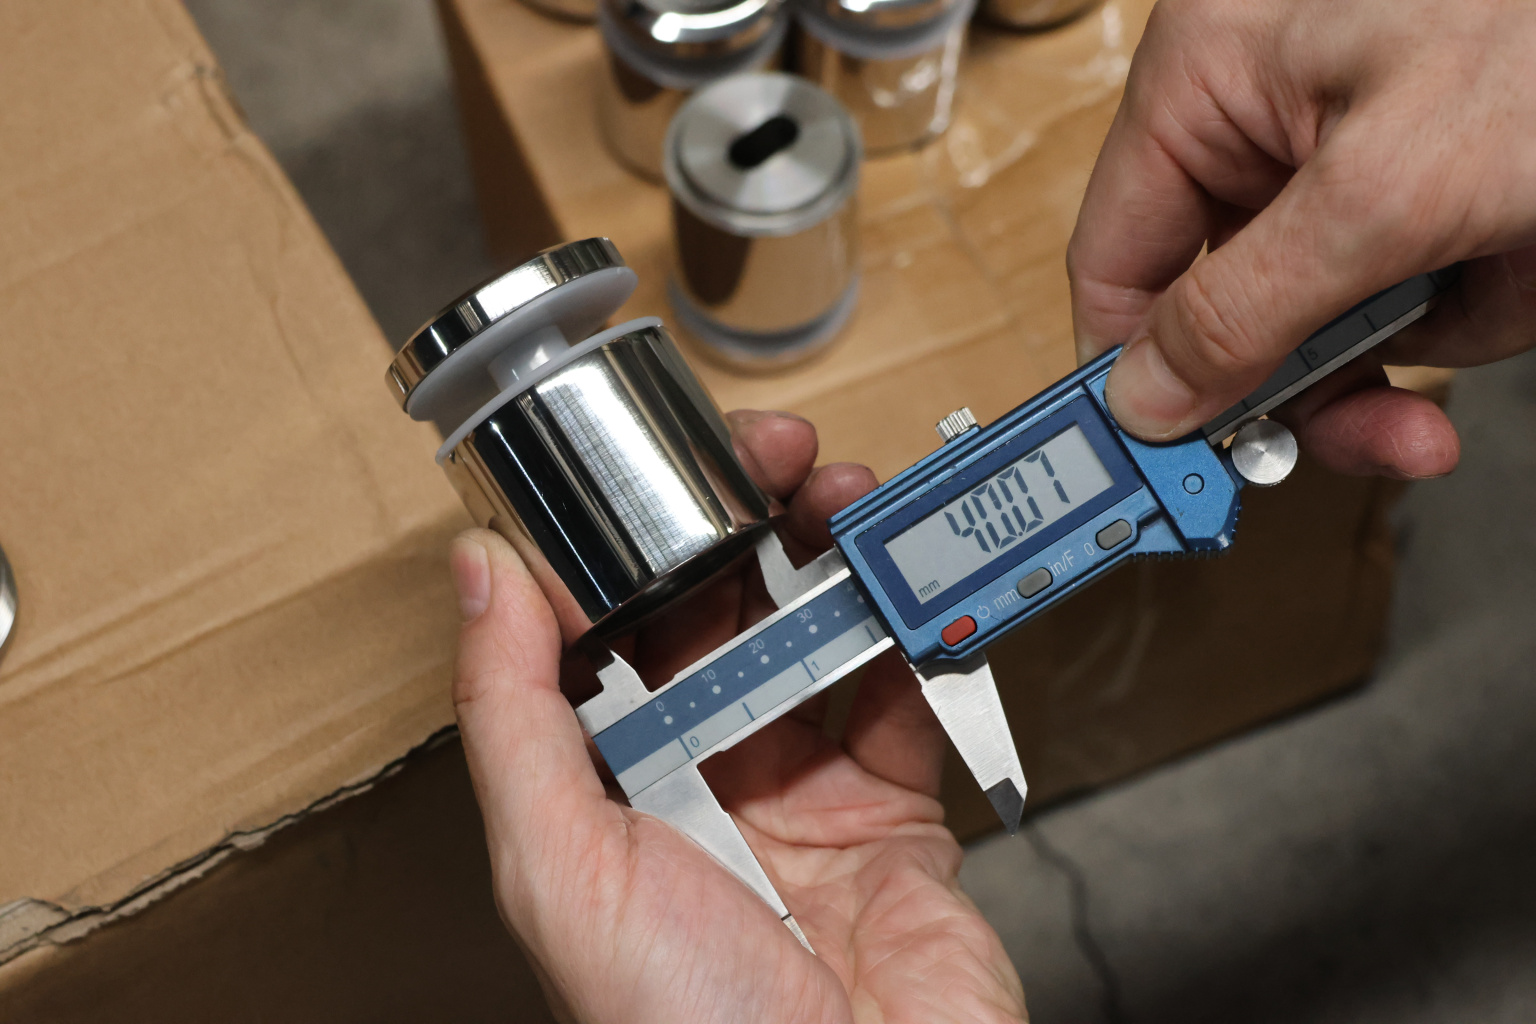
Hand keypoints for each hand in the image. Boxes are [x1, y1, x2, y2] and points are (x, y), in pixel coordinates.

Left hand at [448, 410, 1024, 1023]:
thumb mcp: (559, 865)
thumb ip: (511, 713)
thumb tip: (477, 574)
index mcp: (606, 788)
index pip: (613, 628)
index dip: (637, 538)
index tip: (664, 465)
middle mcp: (701, 781)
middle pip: (724, 616)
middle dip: (750, 522)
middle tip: (778, 456)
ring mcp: (804, 792)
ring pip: (816, 636)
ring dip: (832, 555)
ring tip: (846, 496)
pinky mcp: (897, 810)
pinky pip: (905, 696)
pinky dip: (913, 629)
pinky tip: (904, 579)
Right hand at [1068, 0, 1535, 477]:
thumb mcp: (1387, 194)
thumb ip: (1243, 310)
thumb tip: (1145, 400)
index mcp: (1207, 80)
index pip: (1116, 262)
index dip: (1140, 371)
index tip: (1177, 465)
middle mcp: (1263, 114)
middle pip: (1226, 303)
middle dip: (1314, 373)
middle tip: (1383, 433)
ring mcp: (1349, 147)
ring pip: (1327, 312)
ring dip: (1415, 335)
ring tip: (1500, 282)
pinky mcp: (1425, 175)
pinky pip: (1407, 288)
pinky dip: (1471, 303)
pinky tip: (1520, 263)